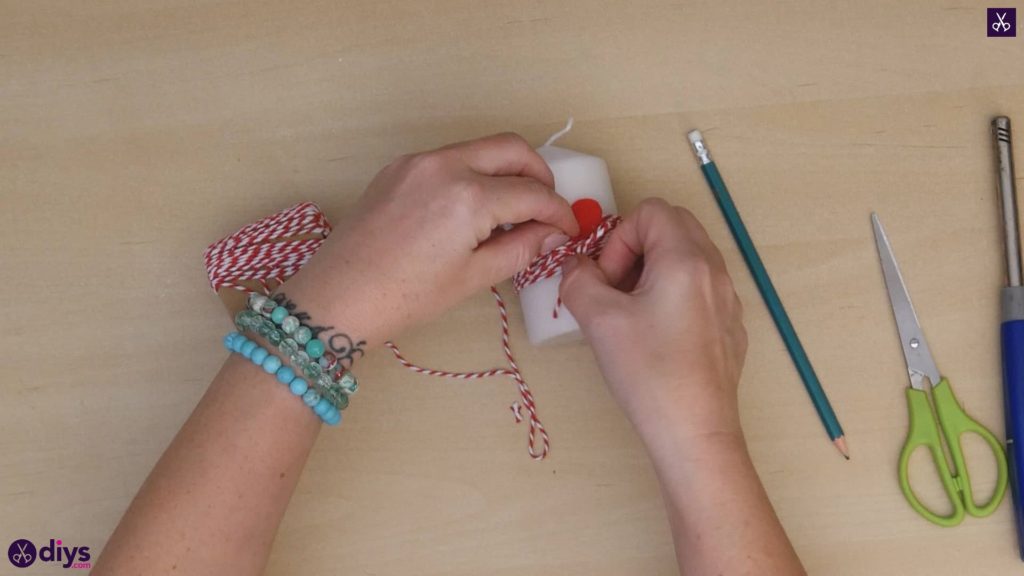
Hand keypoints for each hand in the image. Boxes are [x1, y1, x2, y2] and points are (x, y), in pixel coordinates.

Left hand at [282, 133, 578, 347]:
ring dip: (507, 171)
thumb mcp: (472, 278)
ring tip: (512, 213)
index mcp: (468, 197)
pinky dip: (474, 174)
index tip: (567, 230)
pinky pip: (451, 158)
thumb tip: (552, 235)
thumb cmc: (404, 296)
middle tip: (546, 209)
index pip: (532, 193)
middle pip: (513, 149)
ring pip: (481, 148)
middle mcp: (445, 165)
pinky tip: (474, 210)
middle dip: (539, 176)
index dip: (558, 213)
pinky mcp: (400, 167)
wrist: (339, 296)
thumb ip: (520, 249)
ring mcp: (419, 161)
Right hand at [559, 198, 746, 454]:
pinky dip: (672, 294)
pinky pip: (699, 288)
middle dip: (635, 248)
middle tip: (615, 289)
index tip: (607, 280)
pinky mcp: (729, 326)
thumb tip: (575, 266)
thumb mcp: (599, 320)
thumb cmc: (649, 375)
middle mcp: (714, 271)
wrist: (694, 433)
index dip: (618, 238)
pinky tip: (656, 337)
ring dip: (653, 271)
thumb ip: (578, 280)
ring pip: (687, 257)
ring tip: (631, 313)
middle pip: (673, 226)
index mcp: (686, 259)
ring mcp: (727, 299)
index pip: (650, 212)